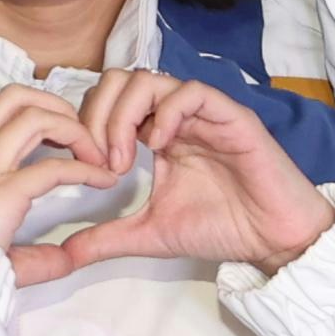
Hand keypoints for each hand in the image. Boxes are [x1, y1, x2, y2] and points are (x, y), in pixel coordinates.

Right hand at [0, 84, 119, 257]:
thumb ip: (31, 250)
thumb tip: (66, 258)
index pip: (0, 113)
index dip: (38, 114)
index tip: (63, 140)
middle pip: (15, 98)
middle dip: (57, 105)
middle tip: (83, 134)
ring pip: (33, 116)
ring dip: (74, 129)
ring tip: (96, 154)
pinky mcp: (3, 192)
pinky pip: (54, 167)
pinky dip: (87, 168)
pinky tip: (103, 179)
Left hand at [17, 73, 334, 281]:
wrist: (273, 238)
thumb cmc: (222, 227)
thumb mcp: (149, 233)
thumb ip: (105, 237)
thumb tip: (61, 256)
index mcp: (155, 133)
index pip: (106, 101)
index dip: (85, 127)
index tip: (86, 170)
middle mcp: (175, 116)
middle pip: (119, 80)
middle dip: (96, 117)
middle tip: (99, 162)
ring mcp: (202, 113)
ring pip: (149, 80)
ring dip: (123, 117)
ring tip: (122, 160)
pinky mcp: (230, 116)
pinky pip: (191, 92)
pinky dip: (165, 114)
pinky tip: (157, 148)